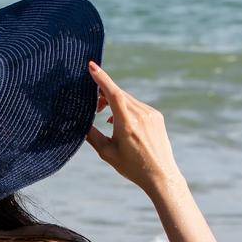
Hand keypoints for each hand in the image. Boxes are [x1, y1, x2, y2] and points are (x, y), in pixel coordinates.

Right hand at [84, 61, 184, 197]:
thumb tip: (80, 123)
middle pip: (118, 94)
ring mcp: (151, 114)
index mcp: (127, 123)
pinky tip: (120, 121)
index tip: (91, 66)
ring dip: (114, 102)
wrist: (160, 175)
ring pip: (128, 99)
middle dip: (103, 94)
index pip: (113, 93)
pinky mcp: (156, 116)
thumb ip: (92, 135)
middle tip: (93, 107)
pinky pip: (137, 105)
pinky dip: (126, 107)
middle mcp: (141, 115)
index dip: (101, 78)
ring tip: (106, 117)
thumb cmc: (132, 167)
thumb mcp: (107, 153)